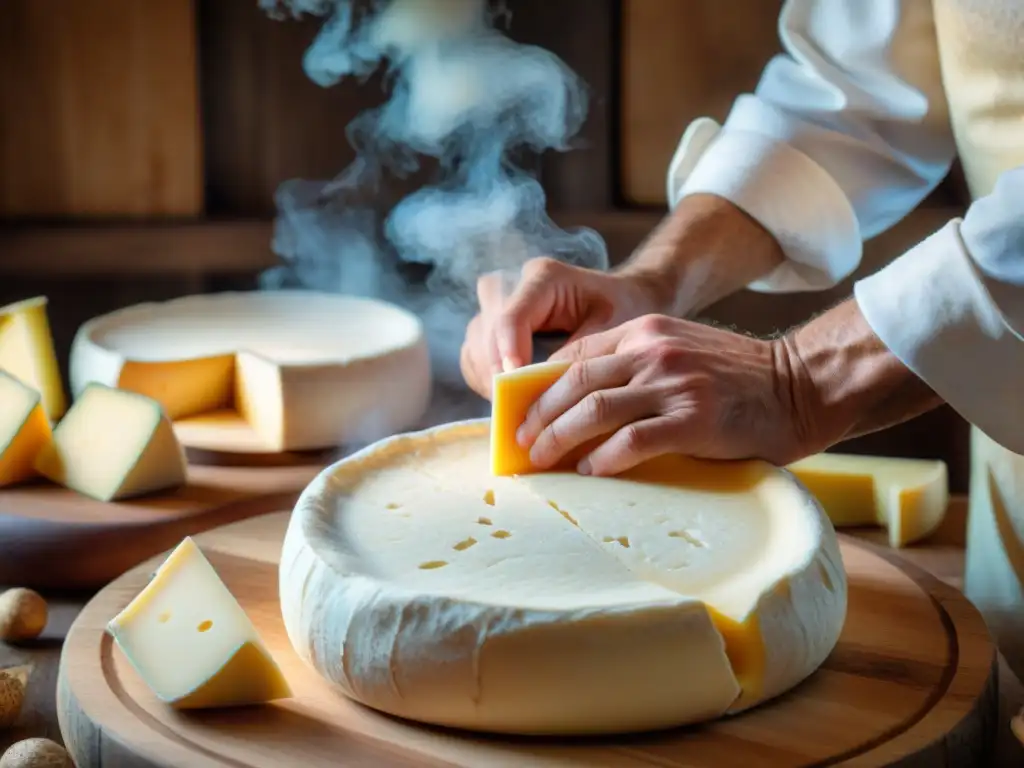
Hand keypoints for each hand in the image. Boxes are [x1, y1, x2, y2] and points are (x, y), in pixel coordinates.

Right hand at [459, 257, 665, 398]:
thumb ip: (577, 354)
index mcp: (543, 277)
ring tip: (514, 406)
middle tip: (516, 407)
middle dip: (497, 373)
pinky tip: (509, 398)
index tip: (514, 384)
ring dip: (488, 379)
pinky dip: (485, 380)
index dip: (507, 353)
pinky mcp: (490, 324)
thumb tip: (542, 389)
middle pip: (485, 332)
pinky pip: (474, 356)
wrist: (621, 298)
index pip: (510, 318)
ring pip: (474, 345)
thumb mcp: (612, 329)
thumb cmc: (621, 310)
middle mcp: (512, 285)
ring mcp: (497, 303)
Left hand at [515, 314, 814, 475]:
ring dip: (559, 439)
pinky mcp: (694, 419)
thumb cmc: (736, 380)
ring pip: (594, 410)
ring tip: (543, 461)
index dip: (540, 388)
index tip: (523, 415)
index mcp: (645, 332)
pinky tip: (590, 472)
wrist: (800, 387)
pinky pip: (634, 441)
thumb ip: (635, 366)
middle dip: (539, 416)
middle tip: (522, 444)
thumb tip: (581, 407)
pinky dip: (604, 459)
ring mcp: (674, 384)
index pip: (575, 357)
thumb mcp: (679, 353)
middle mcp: (653, 350)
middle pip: (574, 383)